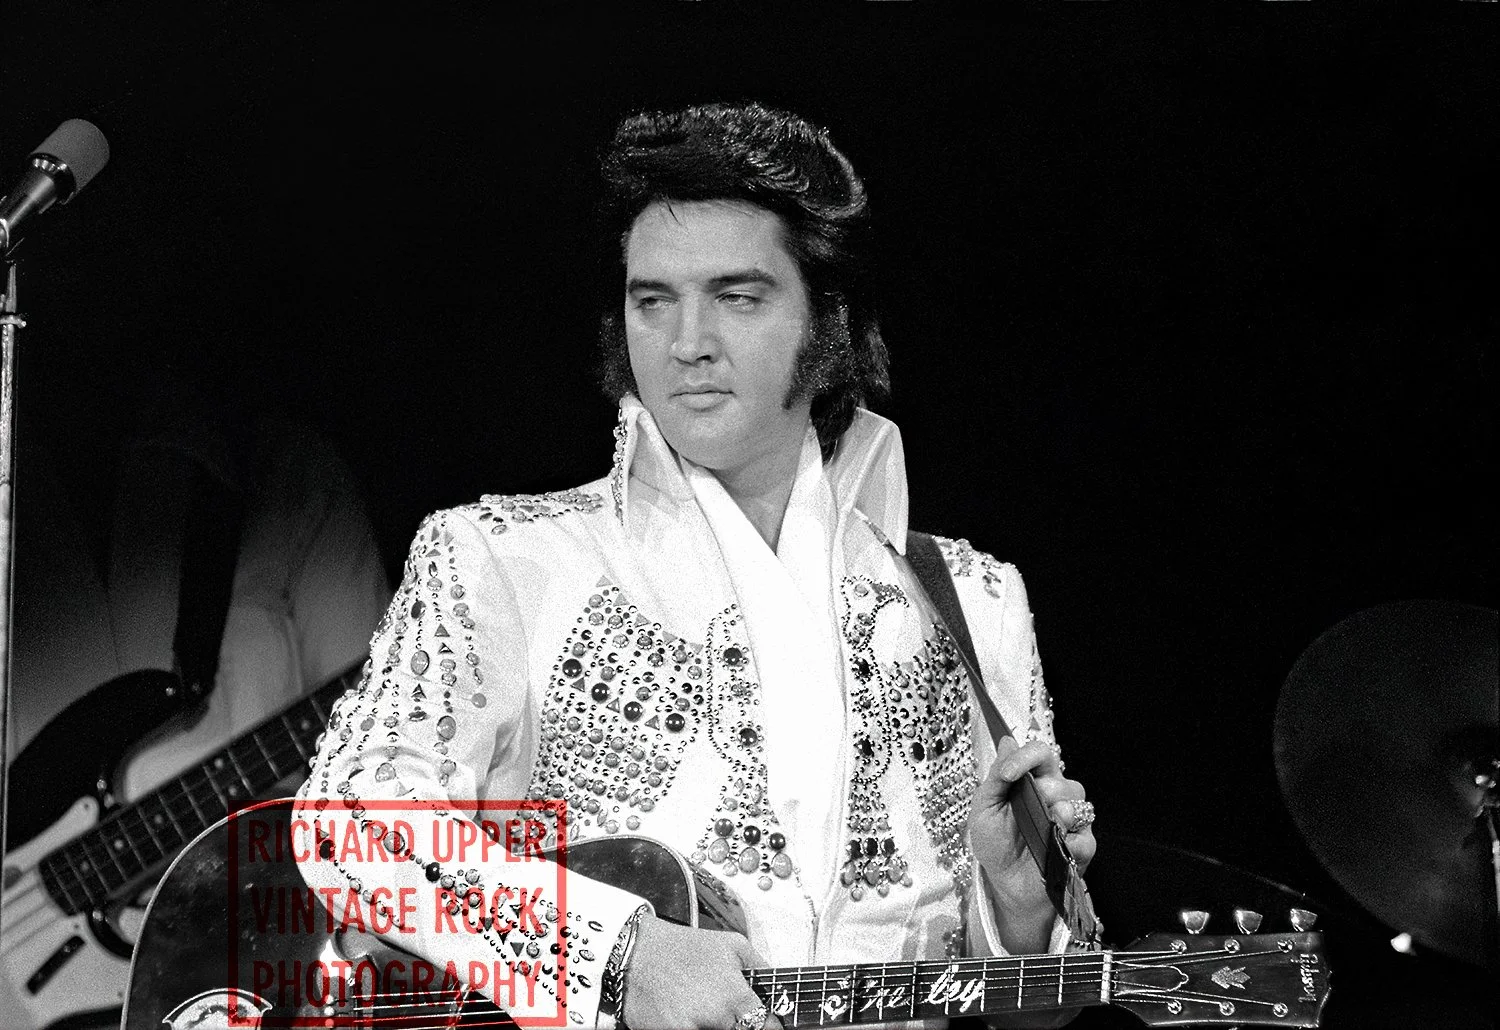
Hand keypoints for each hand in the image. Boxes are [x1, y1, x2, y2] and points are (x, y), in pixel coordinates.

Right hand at [620, 916, 783, 1029]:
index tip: (763, 1022)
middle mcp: (715, 1018)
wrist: (632, 954)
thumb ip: (761, 968)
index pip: (766, 1027)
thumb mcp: (732, 944)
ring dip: (713, 1024)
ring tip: (699, 1004)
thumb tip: (778, 990)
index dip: (767, 1024)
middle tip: (723, 1009)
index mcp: (735, 996)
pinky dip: (693, 1025)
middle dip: (736, 1022)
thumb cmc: (681, 948)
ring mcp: (691, 1029)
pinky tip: (683, 1012)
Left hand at [967, 737, 1095, 951]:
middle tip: (1027, 808)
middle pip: (1062, 779)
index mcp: (1033, 781)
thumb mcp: (985, 808)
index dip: (1027, 757)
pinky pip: (1086, 837)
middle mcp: (1057, 797)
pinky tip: (1057, 849)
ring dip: (1060, 813)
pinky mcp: (1082, 847)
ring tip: (1046, 827)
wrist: (1005, 883)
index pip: (1041, 754)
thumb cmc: (995, 843)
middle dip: (1043, 790)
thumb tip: (1007, 741)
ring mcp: (1073, 822)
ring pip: (1079, 803)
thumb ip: (997, 776)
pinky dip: (1071, 842)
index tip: (1009, 774)